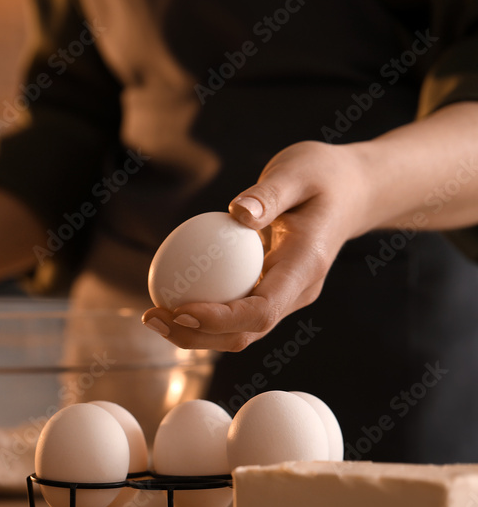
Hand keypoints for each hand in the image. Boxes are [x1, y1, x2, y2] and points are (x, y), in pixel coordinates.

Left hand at [142, 141, 369, 351]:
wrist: (354, 190)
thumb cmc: (324, 175)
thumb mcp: (298, 172)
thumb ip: (269, 194)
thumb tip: (237, 213)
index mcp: (305, 267)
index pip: (262, 310)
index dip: (219, 318)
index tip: (179, 310)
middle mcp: (297, 291)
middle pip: (246, 333)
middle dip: (196, 334)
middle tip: (151, 317)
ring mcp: (286, 296)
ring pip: (239, 331)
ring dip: (194, 331)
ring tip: (152, 315)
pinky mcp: (272, 290)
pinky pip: (235, 311)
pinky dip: (203, 313)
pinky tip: (169, 297)